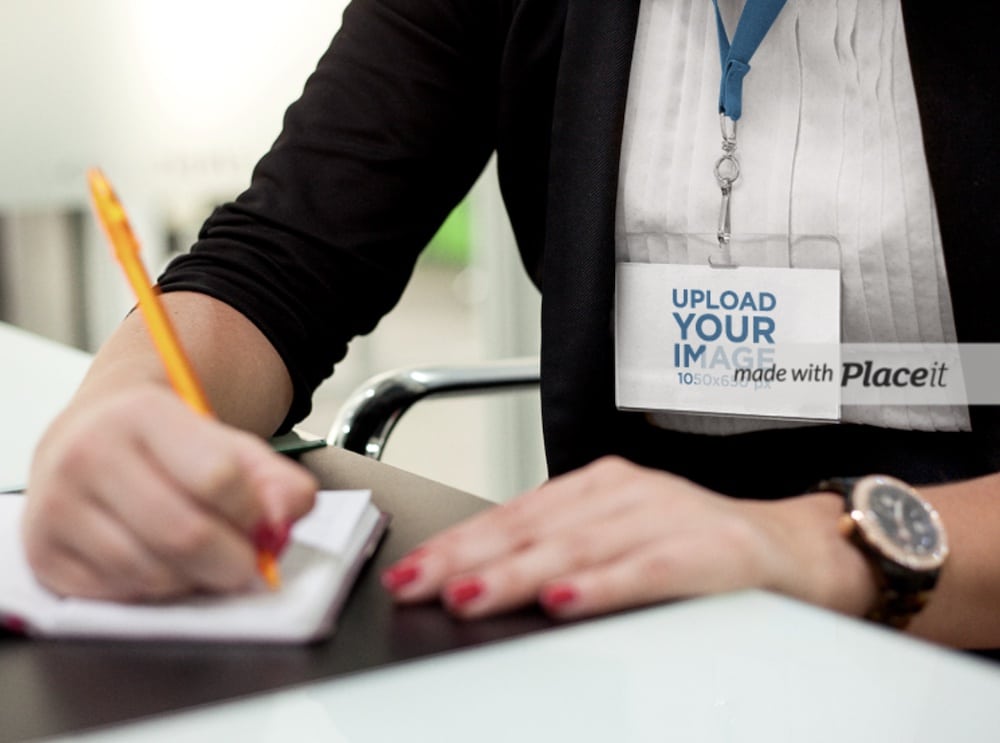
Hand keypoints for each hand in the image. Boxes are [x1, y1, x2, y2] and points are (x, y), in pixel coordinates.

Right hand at [23, 385, 316, 600]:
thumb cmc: (166, 445)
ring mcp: (58, 507)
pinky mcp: (44, 554)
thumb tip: (290, 512)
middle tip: (247, 564)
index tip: (265, 525)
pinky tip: (162, 564)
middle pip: (184, 534)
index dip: (254, 513)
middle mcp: (89, 455)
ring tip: (203, 558)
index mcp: (142, 414)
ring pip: (152, 573)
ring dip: (194, 580)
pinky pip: (120, 595)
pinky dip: (155, 592)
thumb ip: (273, 477)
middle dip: (232, 561)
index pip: (218, 477)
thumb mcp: (226, 442)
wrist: (92, 438)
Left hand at [382, 456, 877, 619]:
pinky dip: (601, 585)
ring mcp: (668, 516)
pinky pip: (647, 569)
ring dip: (517, 573)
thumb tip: (481, 581)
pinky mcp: (710, 550)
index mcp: (599, 489)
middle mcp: (626, 493)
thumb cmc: (701, 550)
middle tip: (417, 583)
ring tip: (469, 595)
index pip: (514, 514)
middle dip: (468, 559)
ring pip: (579, 547)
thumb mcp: (621, 540)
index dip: (459, 543)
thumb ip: (562, 552)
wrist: (798, 548)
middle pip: (534, 528)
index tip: (411, 570)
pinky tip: (563, 600)